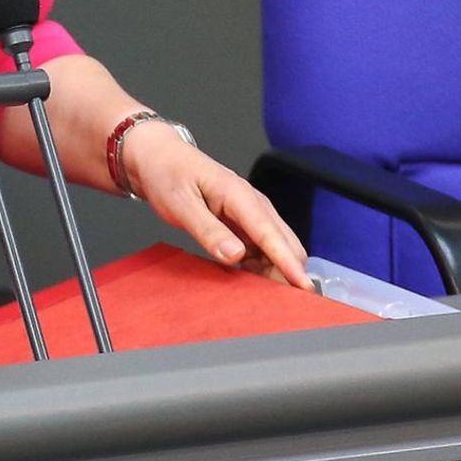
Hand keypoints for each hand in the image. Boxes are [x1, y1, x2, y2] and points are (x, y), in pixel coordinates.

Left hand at [121, 123, 311, 288]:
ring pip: (276, 249)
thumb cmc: (167, 173)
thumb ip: (207, 230)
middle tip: (279, 302)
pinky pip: (262, 249)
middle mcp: (252, 203)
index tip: (303, 286)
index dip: (288, 262)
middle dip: (288, 271)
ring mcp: (250, 214)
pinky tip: (249, 279)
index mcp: (239, 195)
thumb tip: (235, 255)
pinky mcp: (243, 223)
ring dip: (275, 271)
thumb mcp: (180, 203)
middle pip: (284, 243)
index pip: (271, 233)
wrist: (158, 157)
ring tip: (262, 296)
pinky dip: (261, 266)